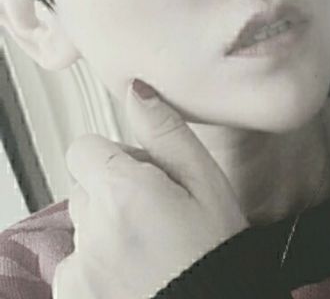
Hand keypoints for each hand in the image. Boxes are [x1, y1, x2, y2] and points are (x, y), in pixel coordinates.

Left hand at [52, 80, 248, 298]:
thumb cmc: (217, 251)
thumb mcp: (206, 182)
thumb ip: (167, 132)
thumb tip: (137, 90)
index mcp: (124, 191)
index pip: (84, 147)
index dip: (117, 155)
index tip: (147, 174)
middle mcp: (92, 226)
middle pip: (86, 184)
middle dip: (115, 188)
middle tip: (160, 209)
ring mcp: (79, 264)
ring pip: (84, 221)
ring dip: (108, 224)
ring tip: (153, 242)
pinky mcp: (74, 292)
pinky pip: (77, 260)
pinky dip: (99, 261)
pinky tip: (137, 269)